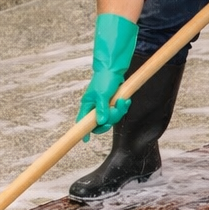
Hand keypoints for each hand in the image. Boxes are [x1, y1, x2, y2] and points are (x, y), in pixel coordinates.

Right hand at [76, 13, 138, 135]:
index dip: (84, 131)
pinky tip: (125, 101)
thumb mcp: (102, 95)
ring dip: (119, 111)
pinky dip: (123, 107)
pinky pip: (118, 112)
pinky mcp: (112, 103)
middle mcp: (94, 107)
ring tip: (123, 101)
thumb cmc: (105, 80)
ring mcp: (104, 106)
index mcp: (88, 105)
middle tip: (116, 108)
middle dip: (111, 118)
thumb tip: (100, 122)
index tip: (85, 140)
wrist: (114, 69)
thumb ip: (101, 109)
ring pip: (111, 118)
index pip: (82, 121)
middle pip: (101, 123)